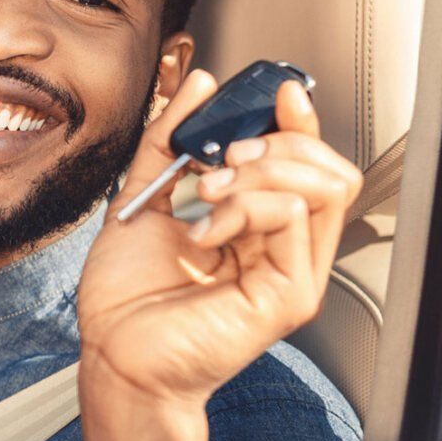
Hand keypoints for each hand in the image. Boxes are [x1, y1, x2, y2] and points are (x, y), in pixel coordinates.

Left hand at [75, 71, 361, 440]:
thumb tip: (200, 86)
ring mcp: (291, 273)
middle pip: (327, 169)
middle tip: (225, 155)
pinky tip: (205, 232)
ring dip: (261, 171)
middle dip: (277, 143)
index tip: (277, 93)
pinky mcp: (289, 295)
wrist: (113, 354)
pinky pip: (293, 216)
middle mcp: (282, 249)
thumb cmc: (127, 298)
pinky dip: (244, 206)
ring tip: (210, 191)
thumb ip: (169, 140)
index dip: (298, 123)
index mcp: (257, 227)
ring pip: (321, 187)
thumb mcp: (144, 196)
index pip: (306, 165)